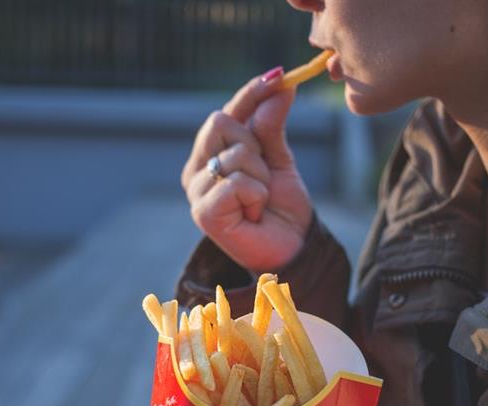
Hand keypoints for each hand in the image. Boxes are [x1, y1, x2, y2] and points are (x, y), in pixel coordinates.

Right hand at [180, 70, 313, 273]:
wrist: (291, 248)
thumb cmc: (281, 208)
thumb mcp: (279, 160)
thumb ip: (272, 125)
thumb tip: (281, 85)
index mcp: (209, 155)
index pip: (225, 112)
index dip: (250, 93)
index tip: (279, 75)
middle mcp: (196, 171)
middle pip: (220, 122)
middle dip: (255, 145)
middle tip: (264, 176)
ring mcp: (196, 192)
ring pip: (235, 154)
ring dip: (261, 177)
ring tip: (260, 202)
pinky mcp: (203, 213)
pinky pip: (237, 182)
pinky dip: (256, 196)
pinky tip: (254, 214)